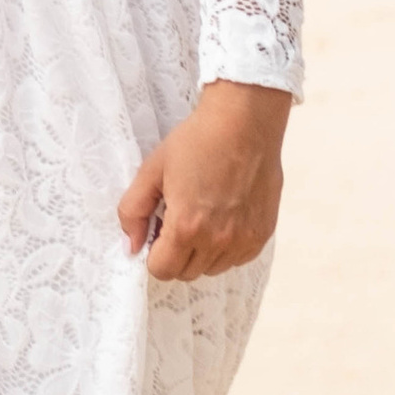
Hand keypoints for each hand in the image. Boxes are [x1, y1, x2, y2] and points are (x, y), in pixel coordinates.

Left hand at [118, 80, 290, 280]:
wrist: (244, 122)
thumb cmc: (197, 141)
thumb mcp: (152, 170)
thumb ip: (133, 212)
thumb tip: (131, 246)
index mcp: (187, 227)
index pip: (162, 270)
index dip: (154, 252)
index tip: (158, 229)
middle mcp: (218, 240)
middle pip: (186, 272)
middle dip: (175, 253)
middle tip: (178, 218)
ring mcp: (244, 239)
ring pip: (212, 268)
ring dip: (201, 252)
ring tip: (202, 215)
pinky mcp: (262, 233)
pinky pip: (237, 258)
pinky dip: (226, 247)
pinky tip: (223, 216)